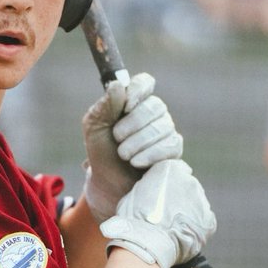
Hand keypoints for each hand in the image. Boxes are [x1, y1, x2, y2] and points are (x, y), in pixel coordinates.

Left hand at [82, 73, 182, 221]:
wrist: (109, 184)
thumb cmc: (102, 152)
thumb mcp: (94, 128)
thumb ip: (104, 106)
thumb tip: (118, 85)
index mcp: (133, 101)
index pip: (144, 83)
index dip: (138, 91)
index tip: (126, 106)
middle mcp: (153, 112)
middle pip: (154, 105)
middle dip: (132, 124)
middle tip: (117, 138)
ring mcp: (166, 130)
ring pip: (163, 127)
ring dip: (138, 142)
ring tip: (124, 155)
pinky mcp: (173, 149)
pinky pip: (170, 145)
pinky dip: (151, 154)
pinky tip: (137, 162)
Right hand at [99, 158, 215, 267]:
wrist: (146, 242)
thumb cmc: (133, 218)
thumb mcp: (133, 194)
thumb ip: (148, 188)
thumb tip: (149, 194)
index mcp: (171, 169)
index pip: (177, 170)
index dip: (170, 184)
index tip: (163, 195)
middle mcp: (190, 181)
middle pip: (188, 189)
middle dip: (179, 200)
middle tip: (165, 215)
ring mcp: (201, 201)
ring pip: (196, 207)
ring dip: (187, 215)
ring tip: (170, 230)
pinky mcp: (208, 221)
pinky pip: (202, 224)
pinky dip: (194, 230)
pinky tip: (180, 237)